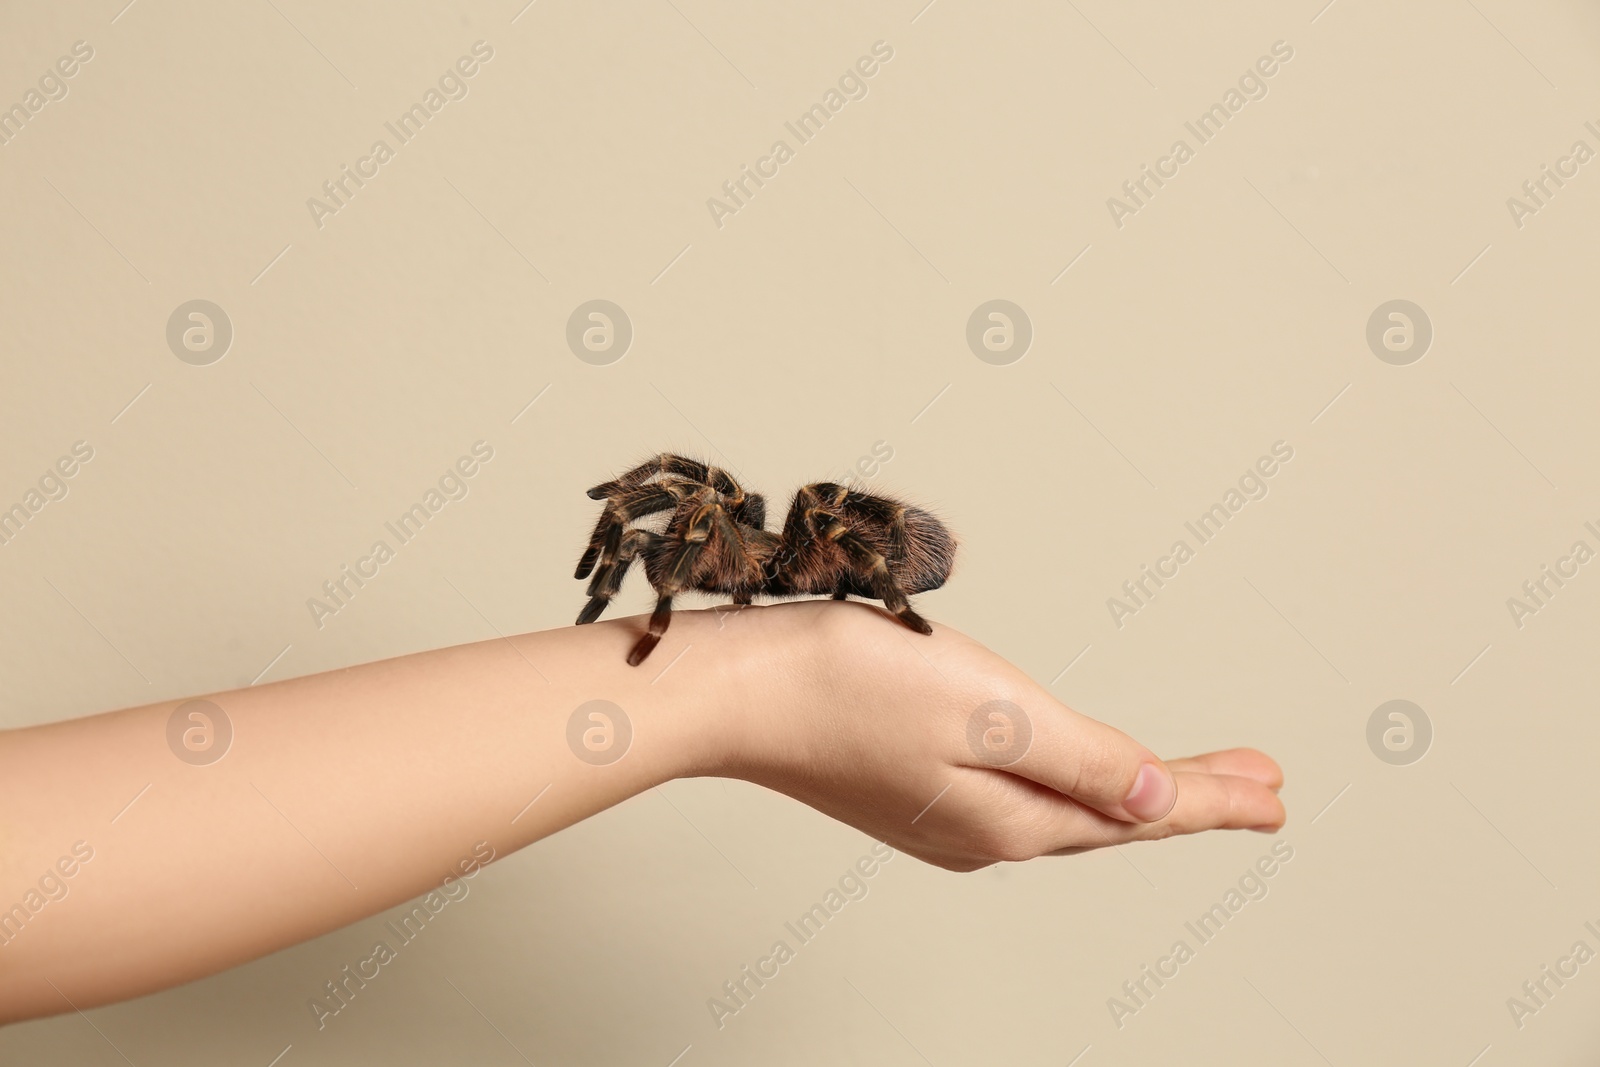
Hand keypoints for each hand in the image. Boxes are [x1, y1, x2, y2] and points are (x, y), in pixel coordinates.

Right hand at [714, 601, 1284, 870]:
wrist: (740, 689)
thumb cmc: (850, 686)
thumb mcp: (991, 713)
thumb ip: (1083, 760)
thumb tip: (1159, 802)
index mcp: (1012, 818)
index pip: (1140, 812)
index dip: (1214, 798)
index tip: (1275, 792)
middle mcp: (983, 832)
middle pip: (1111, 816)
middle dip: (1189, 796)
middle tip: (1258, 785)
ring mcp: (944, 816)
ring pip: (1068, 808)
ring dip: (1134, 788)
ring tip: (1187, 777)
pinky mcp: (912, 788)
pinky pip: (1024, 795)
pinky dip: (1074, 781)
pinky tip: (1077, 773)